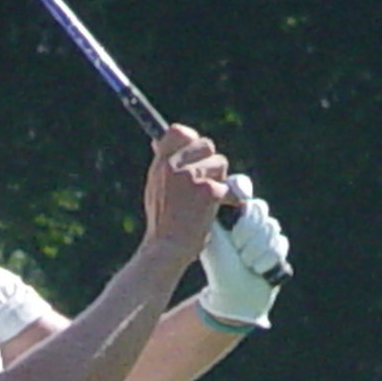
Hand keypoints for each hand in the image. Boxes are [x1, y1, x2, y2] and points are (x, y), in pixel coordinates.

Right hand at [143, 126, 229, 260]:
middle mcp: (174, 166)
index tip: (195, 151)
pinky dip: (225, 199)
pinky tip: (211, 211)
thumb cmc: (163, 222)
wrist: (167, 248)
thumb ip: (164, 164)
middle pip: (207, 145)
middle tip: (205, 182)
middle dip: (210, 162)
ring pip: (220, 164)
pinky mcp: (208, 190)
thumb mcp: (154, 186)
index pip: (178, 132)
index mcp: (160, 164)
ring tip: (204, 201)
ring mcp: (191, 177)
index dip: (191, 138)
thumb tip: (160, 140)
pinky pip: (226, 186)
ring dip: (219, 180)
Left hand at [197, 174, 290, 331]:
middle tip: (236, 248)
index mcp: (231, 211)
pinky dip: (266, 261)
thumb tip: (212, 188)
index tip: (241, 198)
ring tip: (245, 262)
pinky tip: (257, 270)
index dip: (241, 190)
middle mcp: (250, 218)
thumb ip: (212, 212)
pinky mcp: (280, 246)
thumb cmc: (218, 266)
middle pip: (259, 207)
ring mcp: (267, 231)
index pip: (240, 186)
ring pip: (271, 227)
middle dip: (247, 231)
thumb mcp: (210, 237)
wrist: (233, 296)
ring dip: (254, 250)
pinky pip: (280, 244)